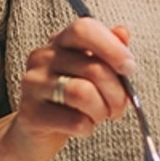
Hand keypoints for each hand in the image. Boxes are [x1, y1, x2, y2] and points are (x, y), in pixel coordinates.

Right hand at [4, 16, 136, 160]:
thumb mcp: (95, 69)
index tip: (129, 68)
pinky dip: (89, 127)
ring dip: (103, 110)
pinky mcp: (30, 114)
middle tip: (120, 105)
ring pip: (83, 94)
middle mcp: (42, 57)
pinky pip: (74, 121)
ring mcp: (33, 85)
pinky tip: (85, 126)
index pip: (84, 29)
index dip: (112, 47)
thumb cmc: (73, 96)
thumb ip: (110, 49)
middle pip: (93, 68)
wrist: (38, 131)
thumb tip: (122, 32)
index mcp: (60, 40)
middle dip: (117, 92)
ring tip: (103, 115)